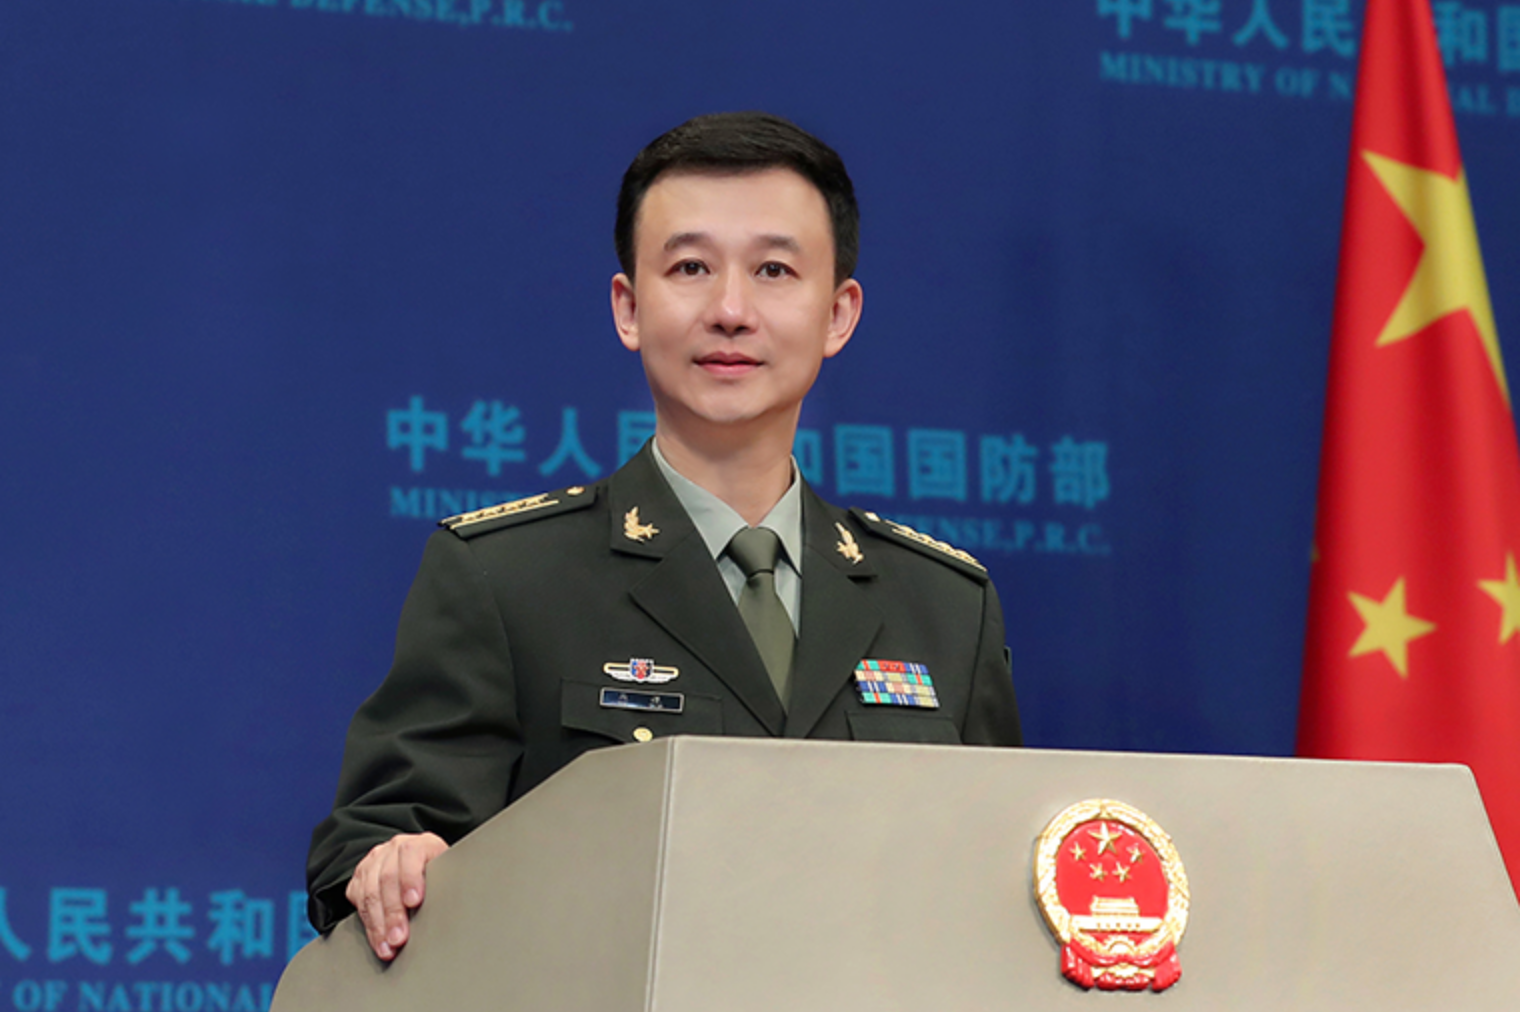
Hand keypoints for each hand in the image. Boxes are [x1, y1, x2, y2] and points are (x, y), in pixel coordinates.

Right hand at [345, 832, 448, 960]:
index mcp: (420, 844)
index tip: (414, 901)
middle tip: (399, 937)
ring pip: (369, 892)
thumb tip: (452, 907)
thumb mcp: (448, 872)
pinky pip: (358, 901)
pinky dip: (368, 924)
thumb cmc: (439, 873)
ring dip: (378, 924)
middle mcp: (393, 849)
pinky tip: (377, 940)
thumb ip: (448, 882)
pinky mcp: (360, 877)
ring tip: (388, 946)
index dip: (411, 878)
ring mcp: (374, 862)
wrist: (420, 864)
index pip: (411, 854)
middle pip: (387, 878)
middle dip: (393, 913)